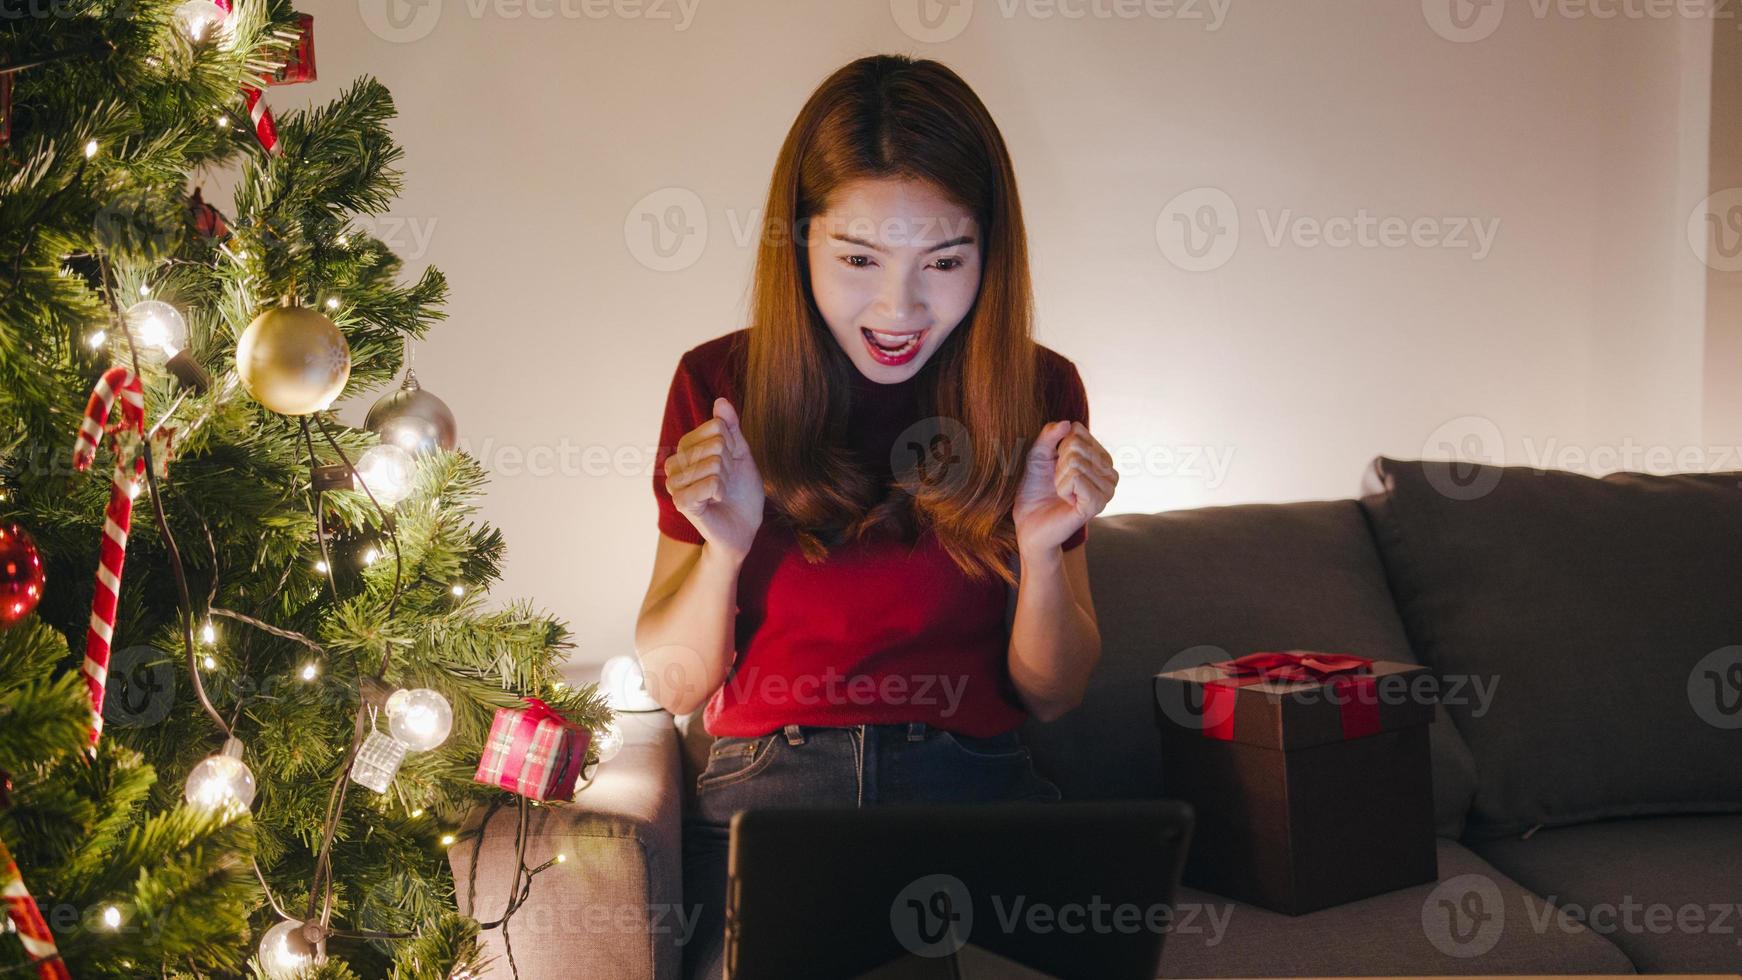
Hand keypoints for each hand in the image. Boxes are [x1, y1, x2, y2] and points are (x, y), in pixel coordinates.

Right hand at [667, 397, 764, 559]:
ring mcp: (675, 483)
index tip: (730, 464)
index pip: (716, 426)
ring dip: (726, 479)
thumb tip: (720, 401)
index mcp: (686, 448)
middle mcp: (675, 463)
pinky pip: (710, 483)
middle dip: (730, 464)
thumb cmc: (741, 491)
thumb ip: (731, 427)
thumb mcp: (741, 454)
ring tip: (721, 492)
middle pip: (715, 444)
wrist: (743, 526)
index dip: (732, 445)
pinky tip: (716, 501)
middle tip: (727, 481)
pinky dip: (721, 492)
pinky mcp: (681, 502)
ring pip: (713, 463)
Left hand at [1013, 420, 1116, 555]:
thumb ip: (1049, 435)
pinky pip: (1076, 477)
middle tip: (1057, 482)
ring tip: (1061, 492)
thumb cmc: (1036, 488)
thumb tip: (1067, 422)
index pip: (1078, 432)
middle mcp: (1110, 472)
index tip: (1056, 465)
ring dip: (1059, 477)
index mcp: (1100, 458)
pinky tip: (1066, 500)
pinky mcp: (1098, 504)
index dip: (1058, 446)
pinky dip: (1062, 487)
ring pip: (1077, 461)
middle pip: (1077, 445)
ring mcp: (1107, 489)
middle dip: (1058, 463)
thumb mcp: (1038, 454)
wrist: (1028, 522)